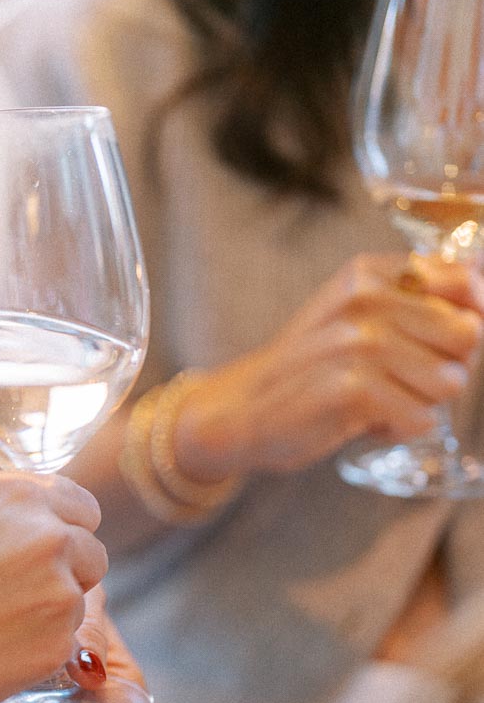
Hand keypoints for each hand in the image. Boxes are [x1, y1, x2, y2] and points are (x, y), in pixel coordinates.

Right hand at [0, 471, 108, 702]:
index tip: (46, 547)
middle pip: (91, 552)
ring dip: (52, 611)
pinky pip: (65, 642)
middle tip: (23, 593)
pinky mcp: (58, 644)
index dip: (64, 528)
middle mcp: (50, 536)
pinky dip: (40, 648)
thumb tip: (10, 524)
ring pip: (80, 600)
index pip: (80, 505)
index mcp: (18, 495)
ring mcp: (60, 592)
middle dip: (67, 570)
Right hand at [170, 253, 483, 479]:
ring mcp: (355, 343)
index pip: (465, 281)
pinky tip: (366, 422)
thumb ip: (416, 299)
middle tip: (399, 378)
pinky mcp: (350, 390)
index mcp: (368, 273)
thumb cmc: (312, 368)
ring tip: (379, 400)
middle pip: (466, 335)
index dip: (470, 318)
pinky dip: (400, 428)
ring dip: (421, 402)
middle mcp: (363, 299)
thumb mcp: (356, 315)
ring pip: (449, 380)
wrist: (243, 409)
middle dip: (446, 366)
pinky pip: (421, 418)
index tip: (442, 344)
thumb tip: (481, 301)